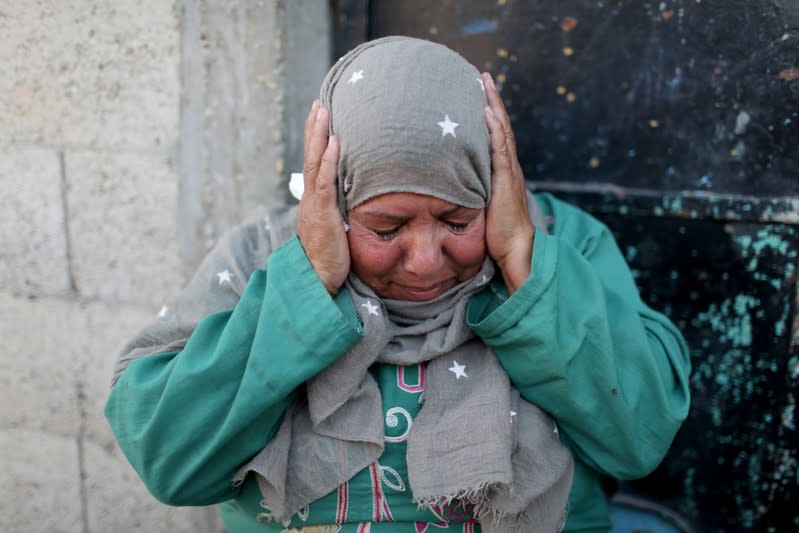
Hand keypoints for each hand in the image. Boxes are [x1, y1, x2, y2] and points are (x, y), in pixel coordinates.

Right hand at [296, 100, 349, 293]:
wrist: (318, 280)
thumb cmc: (331, 258)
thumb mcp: (338, 228)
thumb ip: (344, 212)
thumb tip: (358, 200)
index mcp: (315, 200)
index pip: (315, 163)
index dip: (317, 139)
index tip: (322, 116)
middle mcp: (311, 198)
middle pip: (311, 155)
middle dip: (315, 128)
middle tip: (319, 103)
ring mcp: (314, 204)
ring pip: (314, 163)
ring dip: (318, 135)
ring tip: (323, 111)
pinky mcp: (322, 213)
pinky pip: (324, 182)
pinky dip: (328, 161)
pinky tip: (333, 143)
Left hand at [482, 73, 534, 293]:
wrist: (516, 252)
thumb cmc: (497, 237)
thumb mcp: (479, 209)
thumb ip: (468, 195)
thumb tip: (447, 189)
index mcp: (502, 174)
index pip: (496, 137)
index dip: (489, 115)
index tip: (479, 94)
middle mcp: (508, 168)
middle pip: (501, 127)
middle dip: (492, 101)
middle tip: (483, 77)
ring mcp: (509, 173)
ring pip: (502, 132)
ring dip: (494, 106)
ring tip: (486, 83)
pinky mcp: (506, 181)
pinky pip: (500, 149)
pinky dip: (495, 129)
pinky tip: (488, 112)